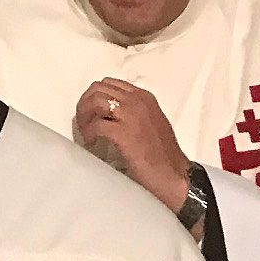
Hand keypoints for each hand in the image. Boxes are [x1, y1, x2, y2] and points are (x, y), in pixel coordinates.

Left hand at [74, 78, 190, 214]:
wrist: (175, 176)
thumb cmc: (163, 155)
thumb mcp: (150, 122)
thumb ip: (131, 111)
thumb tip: (105, 112)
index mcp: (144, 97)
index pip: (109, 83)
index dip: (94, 96)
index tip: (91, 112)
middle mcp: (137, 102)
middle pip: (98, 89)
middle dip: (85, 104)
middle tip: (84, 122)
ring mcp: (131, 116)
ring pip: (94, 101)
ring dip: (84, 116)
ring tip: (86, 132)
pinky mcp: (124, 133)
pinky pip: (96, 124)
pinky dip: (88, 132)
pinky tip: (91, 143)